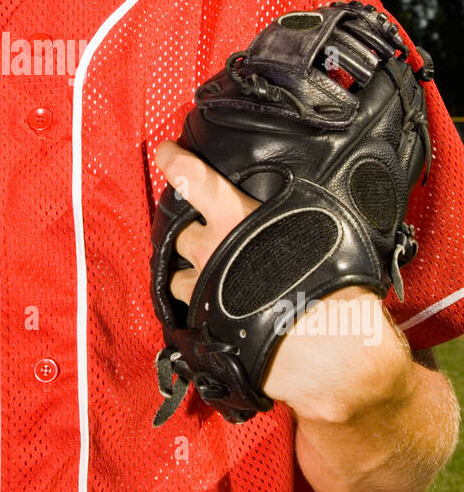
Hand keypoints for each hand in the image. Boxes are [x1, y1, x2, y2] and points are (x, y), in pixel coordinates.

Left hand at [154, 139, 410, 419]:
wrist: (319, 340)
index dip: (175, 161)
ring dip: (185, 275)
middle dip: (184, 230)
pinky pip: (191, 315)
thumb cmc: (326, 277)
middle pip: (178, 233)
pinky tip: (210, 312)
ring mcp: (203, 289)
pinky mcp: (207, 325)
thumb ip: (302, 209)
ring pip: (176, 278)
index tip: (166, 152)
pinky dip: (196, 311)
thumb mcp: (317, 227)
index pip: (192, 178)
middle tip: (194, 229)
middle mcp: (210, 249)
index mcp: (232, 216)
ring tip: (200, 276)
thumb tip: (319, 197)